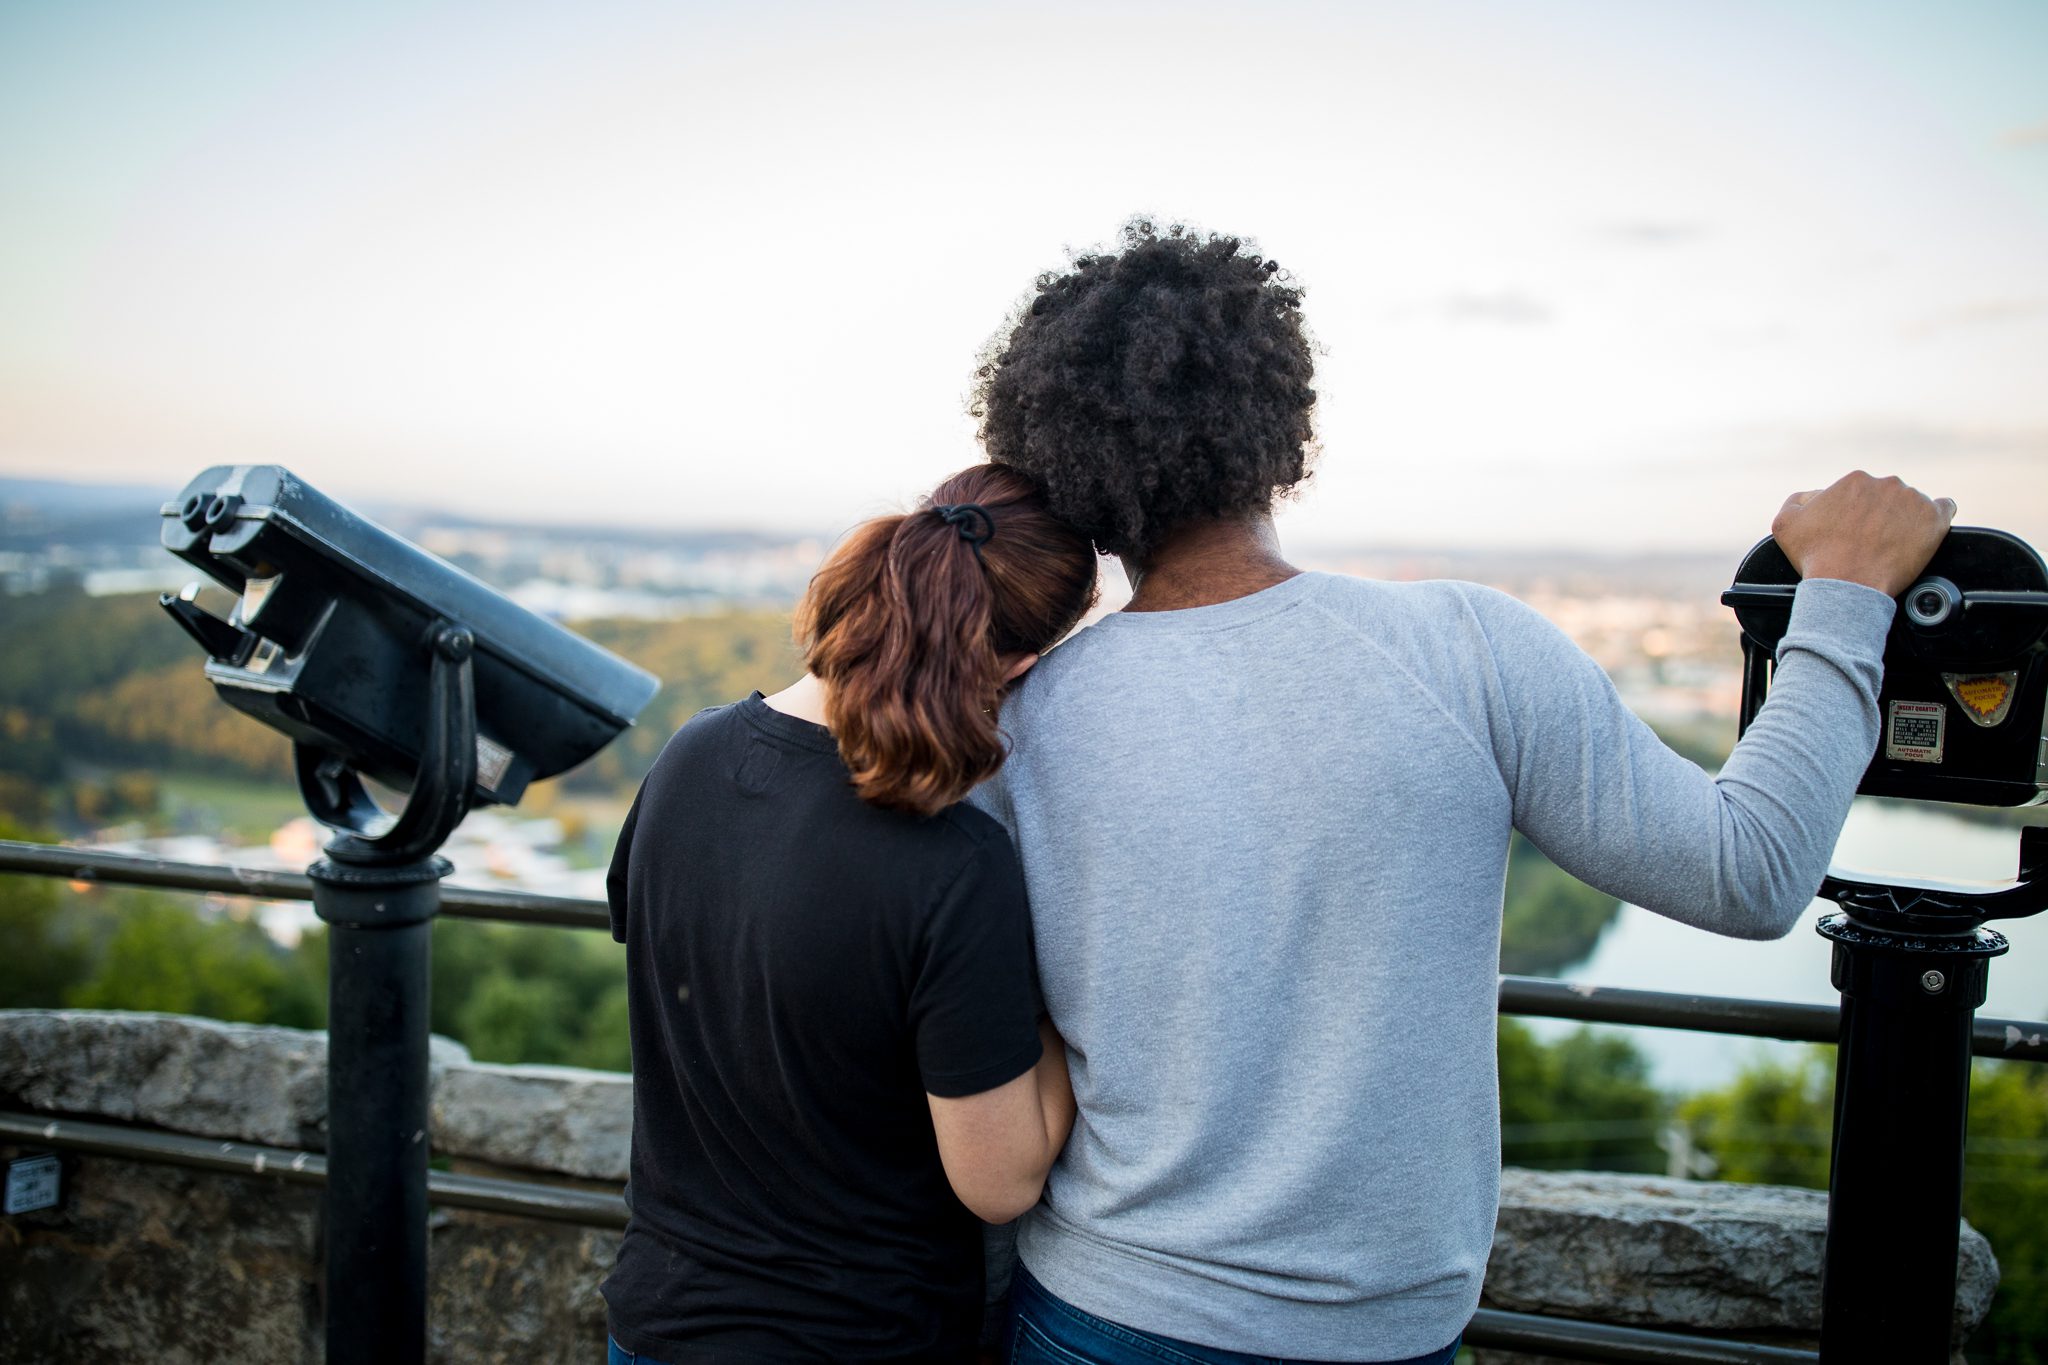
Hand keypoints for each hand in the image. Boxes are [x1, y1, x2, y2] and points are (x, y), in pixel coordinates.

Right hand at [1771, 472, 1956, 597]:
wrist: (1846, 586)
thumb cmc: (1816, 557)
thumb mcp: (1786, 523)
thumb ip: (1800, 499)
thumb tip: (1816, 495)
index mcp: (1855, 481)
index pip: (1860, 491)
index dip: (1855, 512)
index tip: (1853, 530)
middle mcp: (1887, 484)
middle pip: (1887, 496)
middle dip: (1880, 514)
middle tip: (1872, 540)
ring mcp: (1914, 500)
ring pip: (1912, 504)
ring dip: (1905, 518)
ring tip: (1893, 543)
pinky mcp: (1935, 520)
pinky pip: (1945, 509)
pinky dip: (1937, 517)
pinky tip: (1926, 530)